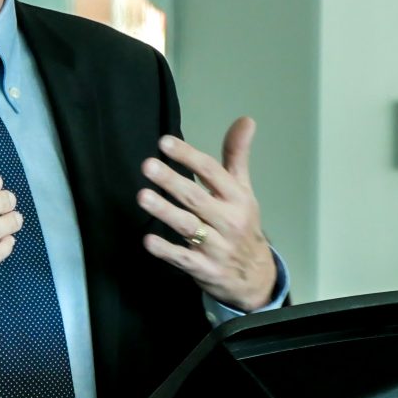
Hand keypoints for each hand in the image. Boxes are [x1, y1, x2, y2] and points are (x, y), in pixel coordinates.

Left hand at [136, 117, 276, 311]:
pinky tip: (148, 240)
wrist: (255, 277)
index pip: (212, 172)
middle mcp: (229, 221)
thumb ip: (237, 156)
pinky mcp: (204, 269)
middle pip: (197, 198)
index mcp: (237, 198)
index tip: (165, 142)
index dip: (188, 156)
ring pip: (188, 226)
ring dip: (165, 211)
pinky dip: (166, 250)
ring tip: (142, 196)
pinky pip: (184, 259)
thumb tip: (246, 119)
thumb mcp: (243, 190)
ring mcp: (217, 247)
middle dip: (172, 181)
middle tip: (147, 165)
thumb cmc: (242, 225)